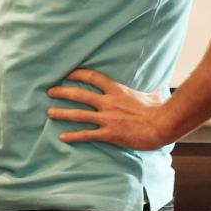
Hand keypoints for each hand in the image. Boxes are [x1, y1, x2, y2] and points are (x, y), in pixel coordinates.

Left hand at [46, 69, 170, 149]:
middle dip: (62, 92)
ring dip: (62, 113)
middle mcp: (108, 102)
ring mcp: (107, 118)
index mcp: (117, 90)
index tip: (67, 74)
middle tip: (49, 91)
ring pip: (79, 115)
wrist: (162, 125)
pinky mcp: (109, 134)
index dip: (78, 74)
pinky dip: (73, 136)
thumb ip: (148, 88)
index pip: (92, 77)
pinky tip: (62, 137)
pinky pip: (87, 135)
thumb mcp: (152, 93)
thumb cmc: (159, 110)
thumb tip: (156, 85)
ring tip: (49, 112)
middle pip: (79, 94)